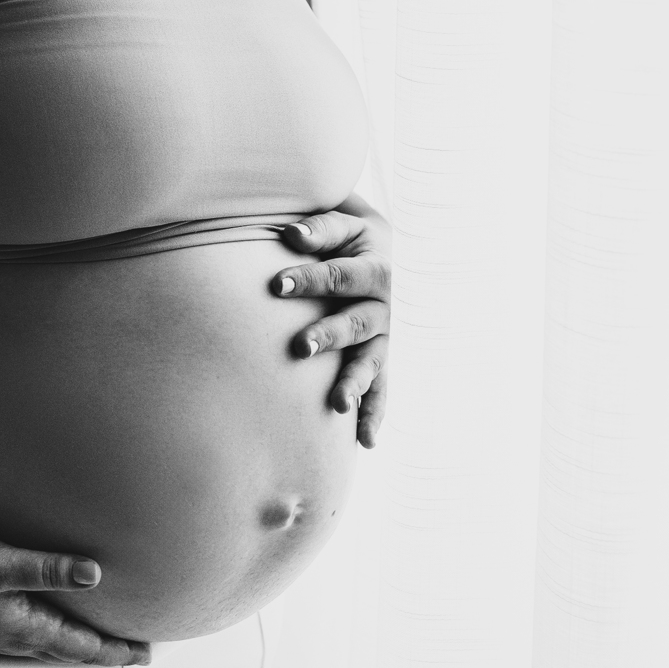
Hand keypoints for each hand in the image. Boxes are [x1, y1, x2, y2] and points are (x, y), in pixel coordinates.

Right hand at [0, 526, 150, 666]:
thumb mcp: (3, 564)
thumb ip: (49, 568)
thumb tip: (97, 573)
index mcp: (24, 629)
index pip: (82, 646)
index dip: (116, 649)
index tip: (146, 652)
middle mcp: (14, 639)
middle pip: (70, 651)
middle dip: (104, 652)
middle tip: (137, 652)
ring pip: (51, 646)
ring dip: (80, 645)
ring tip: (103, 643)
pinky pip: (32, 636)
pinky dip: (56, 635)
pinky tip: (54, 626)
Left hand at [269, 200, 390, 449]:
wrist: (393, 252)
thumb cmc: (354, 239)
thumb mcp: (345, 225)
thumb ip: (320, 229)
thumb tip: (290, 234)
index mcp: (377, 268)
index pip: (341, 275)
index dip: (310, 279)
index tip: (276, 285)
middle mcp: (386, 307)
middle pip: (357, 323)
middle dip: (329, 335)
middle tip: (300, 347)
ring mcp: (387, 337)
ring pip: (372, 362)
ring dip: (355, 383)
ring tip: (337, 405)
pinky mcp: (383, 359)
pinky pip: (383, 389)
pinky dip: (375, 414)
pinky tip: (366, 442)